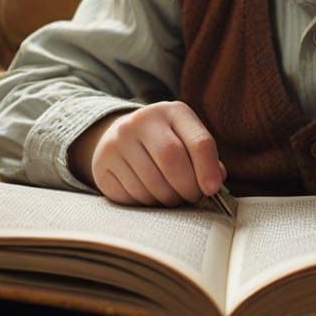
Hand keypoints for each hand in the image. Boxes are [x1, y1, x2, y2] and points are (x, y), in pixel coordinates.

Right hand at [69, 101, 225, 206]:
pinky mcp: (102, 164)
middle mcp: (142, 120)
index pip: (199, 141)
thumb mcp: (187, 139)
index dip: (208, 169)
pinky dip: (145, 203)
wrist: (120, 136)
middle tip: (191, 198)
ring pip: (150, 183)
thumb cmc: (166, 142)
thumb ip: (205, 159)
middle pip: (172, 160)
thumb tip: (213, 184)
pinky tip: (149, 194)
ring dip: (167, 200)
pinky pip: (130, 195)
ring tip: (172, 197)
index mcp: (173, 111)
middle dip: (187, 187)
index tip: (212, 190)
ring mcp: (118, 141)